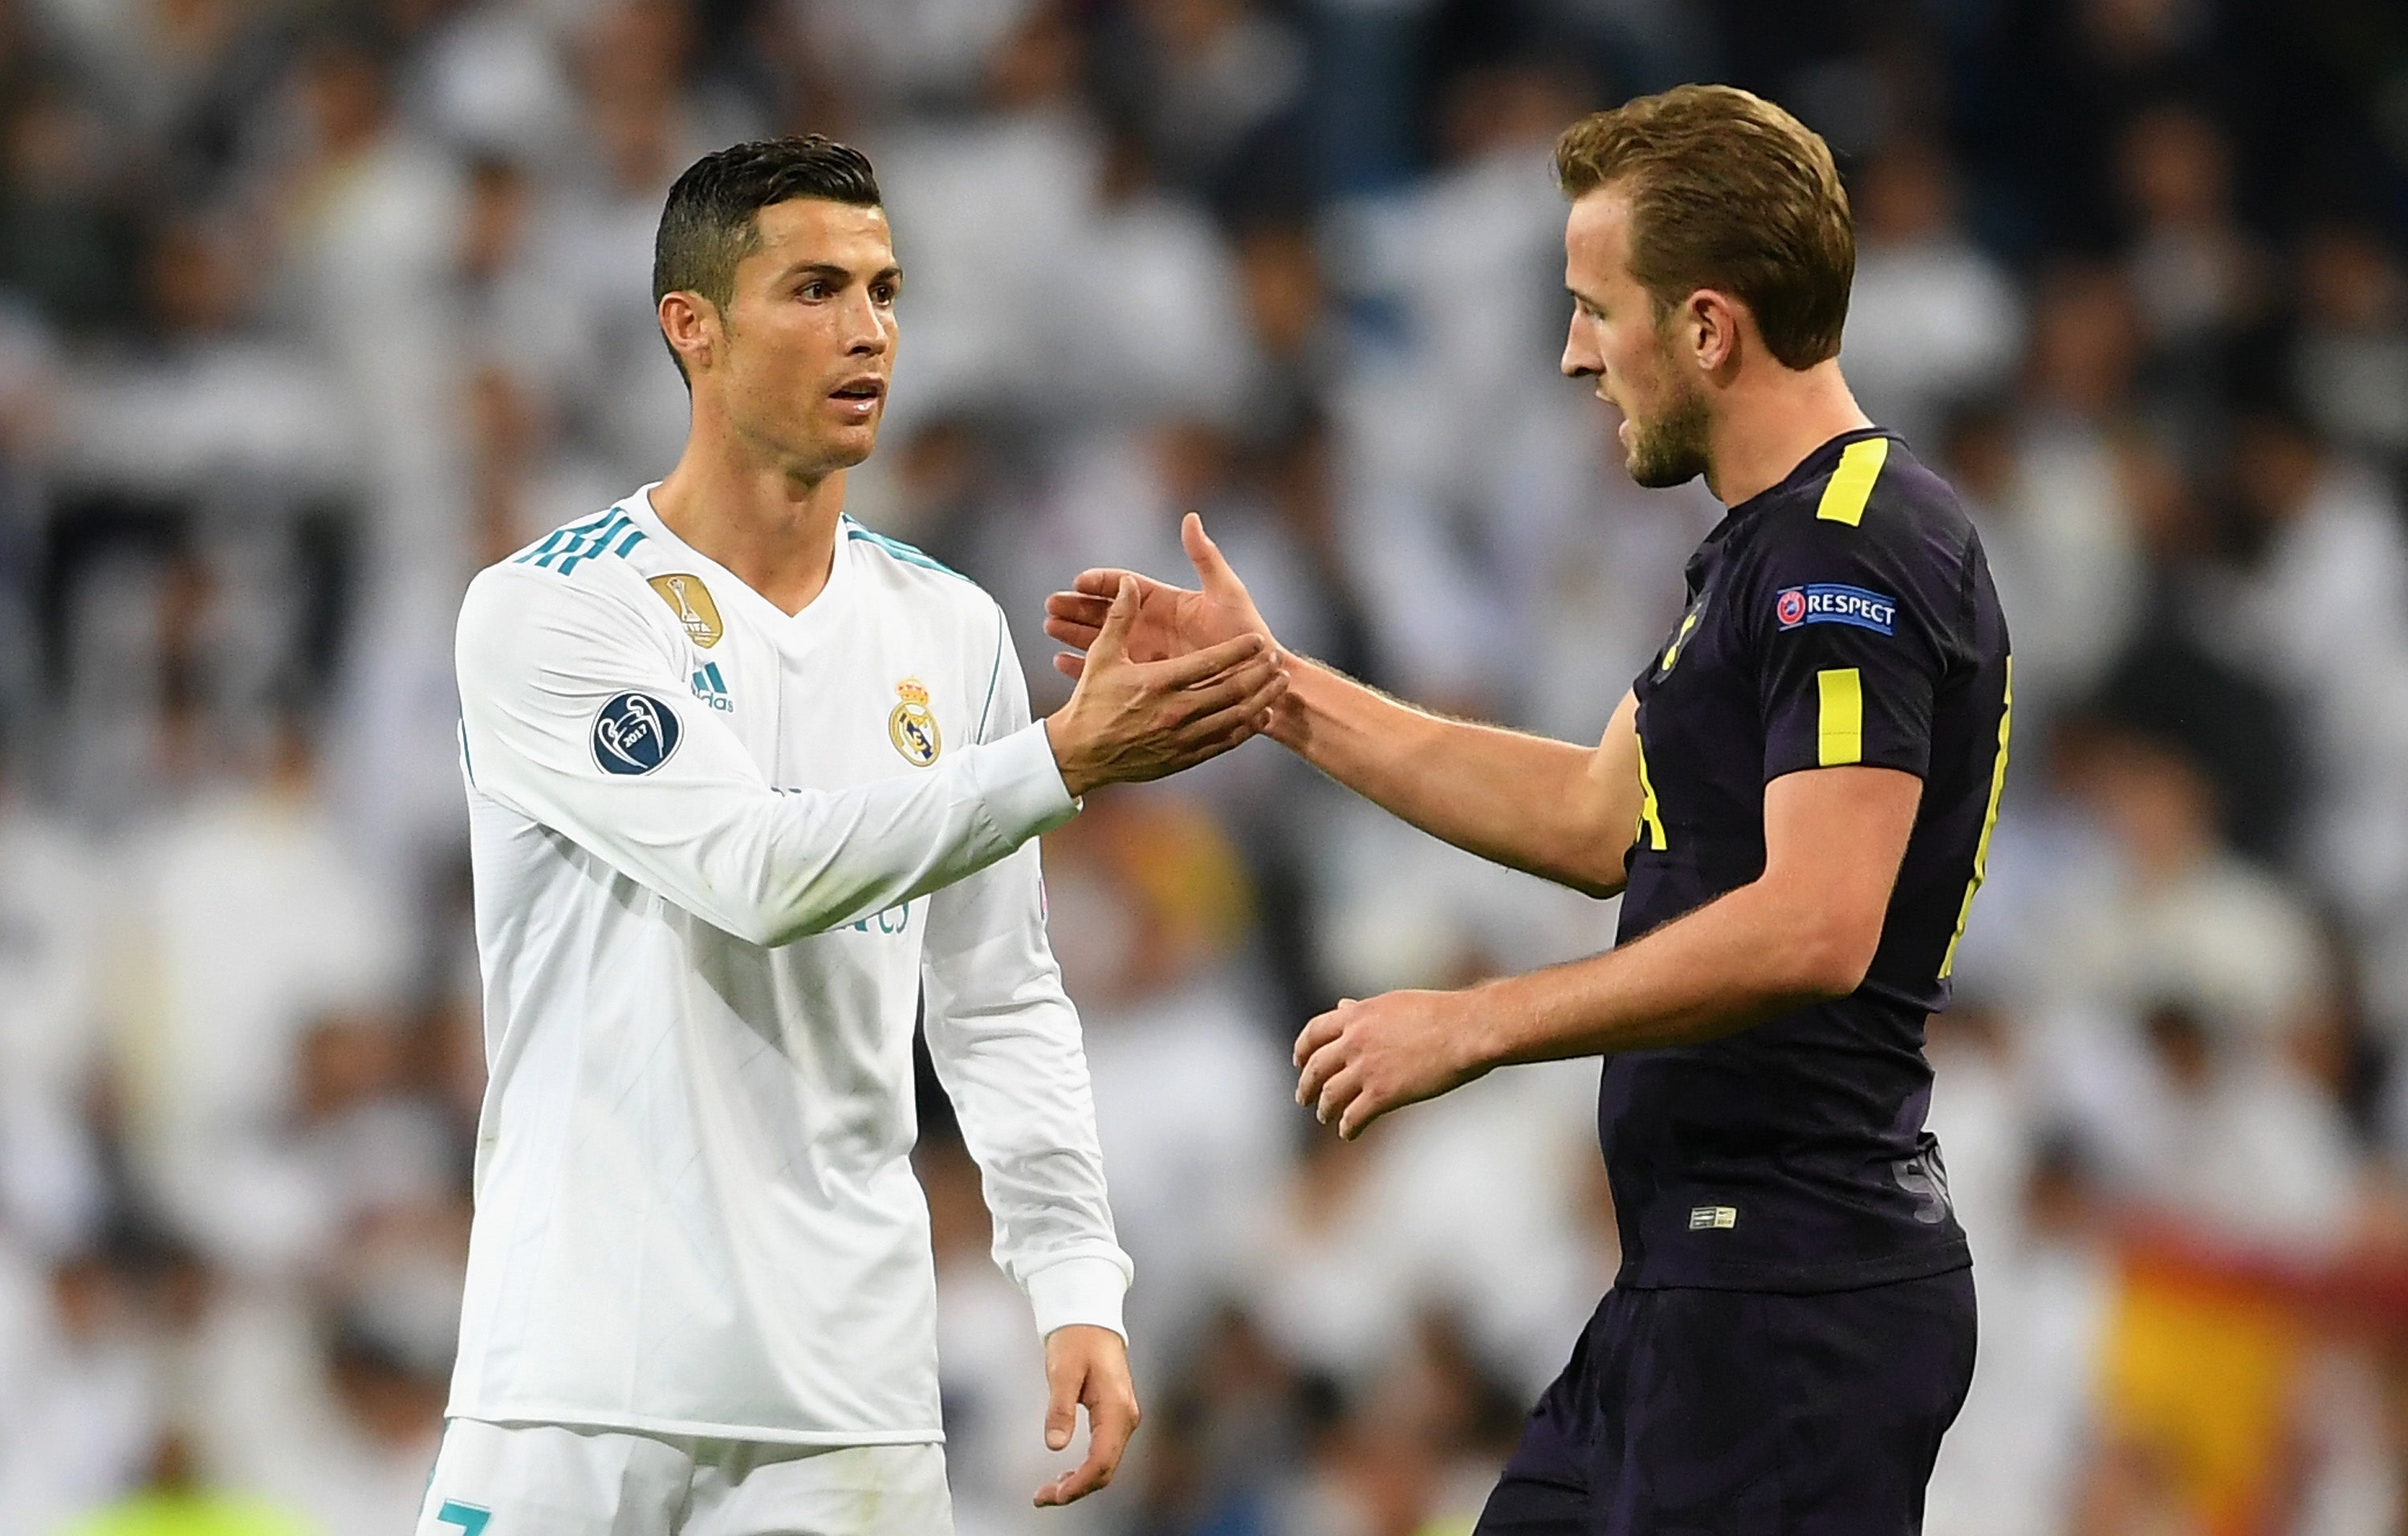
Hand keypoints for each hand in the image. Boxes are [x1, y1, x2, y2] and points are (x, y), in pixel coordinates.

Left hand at [1033, 1324, 1140, 1507]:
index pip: (1102, 1461)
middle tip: (1041, 1498)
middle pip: (1105, 1469)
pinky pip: (1104, 1453)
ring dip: (1079, 1481)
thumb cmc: (1077, 1341)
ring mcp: (1122, 1418)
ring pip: (1105, 1464)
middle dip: (1075, 1489)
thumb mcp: (1063, 1372)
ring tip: (1048, 1491)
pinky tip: (1065, 1474)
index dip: (1079, 1484)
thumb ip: (1060, 1408)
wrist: (1090, 1318)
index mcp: (1117, 1409)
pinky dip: (1085, 1469)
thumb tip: (1055, 1445)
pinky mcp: (1115, 1417)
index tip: (1053, 1495)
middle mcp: (1126, 1418)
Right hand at [1042, 575, 1287, 796]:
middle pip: (1231, 692)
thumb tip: (1129, 582)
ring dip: (1260, 701)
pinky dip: (1245, 729)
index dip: (1239, 650)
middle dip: (1259, 676)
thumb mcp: (1103, 657)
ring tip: (1279, 688)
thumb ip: (1119, 618)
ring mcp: (1182, 738)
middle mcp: (1175, 712)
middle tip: (1280, 663)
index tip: (1260, 641)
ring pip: (1233, 719)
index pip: (1210, 663)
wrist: (1081, 756)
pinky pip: (1223, 743)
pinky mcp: (1183, 759)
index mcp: (1158, 683)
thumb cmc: (1090, 702)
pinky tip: (1259, 716)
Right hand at [1043, 513, 1277, 677]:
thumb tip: (1191, 518)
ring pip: (1103, 642)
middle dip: (1077, 609)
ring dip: (1075, 635)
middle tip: (1049, 606)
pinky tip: (1061, 663)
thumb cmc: (1245, 633)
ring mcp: (1149, 655)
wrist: (1254, 680)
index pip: (1127, 588)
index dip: (1102, 582)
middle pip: (1107, 614)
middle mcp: (1154, 628)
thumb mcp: (1226, 592)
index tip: (1078, 580)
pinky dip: (1086, 668)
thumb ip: (1205, 558)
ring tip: (1048, 629)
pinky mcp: (1148, 682)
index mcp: (1167, 604)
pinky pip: (1112, 672)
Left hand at [1293, 990, 1495, 1139]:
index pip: (1314, 1032)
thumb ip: (1363, 1009)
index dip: (1301, 1049)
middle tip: (1303, 1097)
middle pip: (1315, 1067)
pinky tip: (1348, 1133)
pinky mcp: (1383, 1094)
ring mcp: (1366, 1068)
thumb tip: (1342, 1006)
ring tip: (1325, 1117)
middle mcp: (1354, 1040)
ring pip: (1330, 1094)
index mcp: (1357, 1015)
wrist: (1467, 1030)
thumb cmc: (1439, 1013)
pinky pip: (1353, 1116)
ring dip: (1324, 1109)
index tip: (1299, 1062)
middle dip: (1306, 1085)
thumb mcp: (1393, 1003)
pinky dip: (1347, 1127)